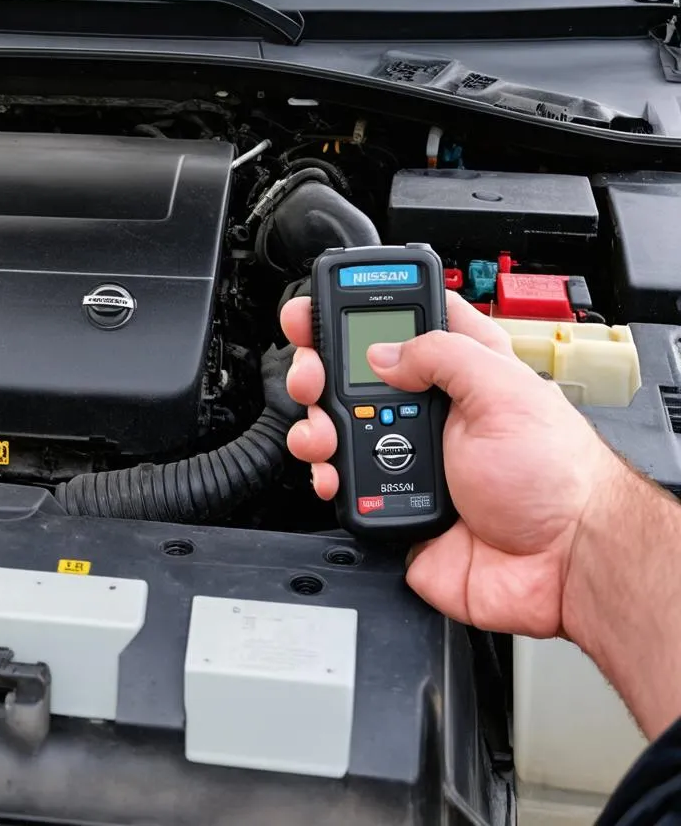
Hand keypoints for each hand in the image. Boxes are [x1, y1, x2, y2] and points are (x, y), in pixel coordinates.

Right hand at [280, 291, 621, 638]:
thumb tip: (382, 353)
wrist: (561, 567)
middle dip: (320, 367)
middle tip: (312, 375)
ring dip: (315, 424)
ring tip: (321, 433)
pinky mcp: (390, 500)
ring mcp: (407, 455)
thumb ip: (443, 357)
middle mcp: (430, 410)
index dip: (365, 308)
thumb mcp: (506, 394)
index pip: (407, 320)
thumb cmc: (558, 480)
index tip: (323, 306)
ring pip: (336, 427)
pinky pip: (341, 482)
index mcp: (462, 371)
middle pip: (354, 373)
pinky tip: (331, 474)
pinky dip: (324, 476)